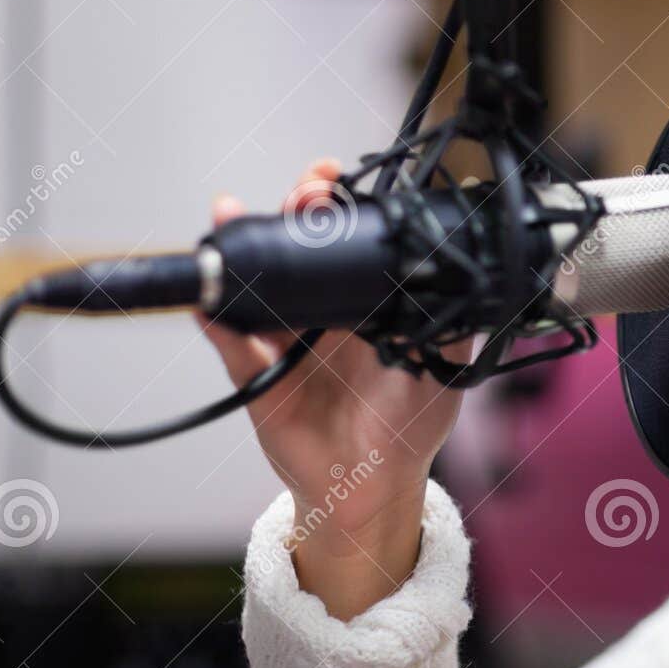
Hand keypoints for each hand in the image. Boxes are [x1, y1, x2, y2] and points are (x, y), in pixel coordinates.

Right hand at [201, 158, 474, 619]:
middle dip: (295, 210)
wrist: (373, 485)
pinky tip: (208, 299)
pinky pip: (230, 344)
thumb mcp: (443, 365)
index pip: (347, 240)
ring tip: (235, 216)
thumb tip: (460, 275)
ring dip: (241, 246)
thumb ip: (449, 321)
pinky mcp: (257, 376)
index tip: (333, 181)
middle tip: (304, 195)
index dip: (337, 207)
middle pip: (298, 247)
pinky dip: (215, 321)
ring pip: (256, 283)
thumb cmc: (410, 425)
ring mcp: (285, 340)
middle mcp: (323, 313)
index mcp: (366, 303)